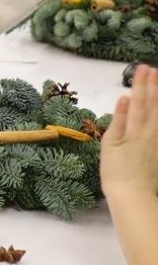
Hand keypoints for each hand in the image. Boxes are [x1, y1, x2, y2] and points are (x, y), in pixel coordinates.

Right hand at [103, 67, 157, 199]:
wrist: (133, 196)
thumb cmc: (116, 171)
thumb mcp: (110, 144)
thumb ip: (119, 120)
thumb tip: (125, 98)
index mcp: (135, 129)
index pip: (138, 101)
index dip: (140, 84)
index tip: (142, 68)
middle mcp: (150, 132)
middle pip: (153, 105)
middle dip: (153, 86)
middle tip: (153, 69)